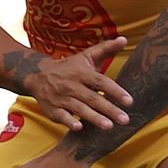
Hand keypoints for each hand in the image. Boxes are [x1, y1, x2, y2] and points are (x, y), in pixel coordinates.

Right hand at [19, 37, 133, 131]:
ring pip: (79, 109)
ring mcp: (61, 98)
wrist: (38, 75)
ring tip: (109, 126)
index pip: (101, 82)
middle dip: (109, 109)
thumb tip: (124, 39)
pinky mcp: (52, 110)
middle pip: (93, 98)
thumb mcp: (87, 56)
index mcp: (82, 73)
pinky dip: (69, 122)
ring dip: (94, 118)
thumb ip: (106, 48)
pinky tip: (79, 128)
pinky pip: (61, 116)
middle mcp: (72, 85)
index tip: (130, 101)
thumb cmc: (70, 67)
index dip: (115, 91)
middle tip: (125, 120)